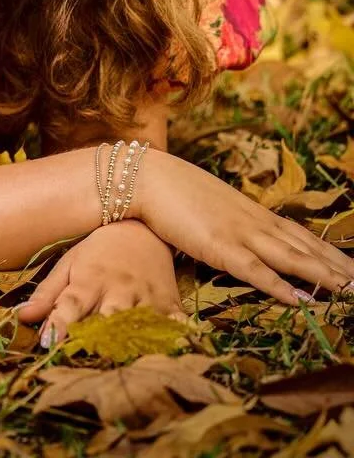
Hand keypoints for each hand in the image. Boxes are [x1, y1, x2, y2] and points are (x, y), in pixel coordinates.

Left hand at [17, 220, 182, 347]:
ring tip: (118, 362)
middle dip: (96, 339)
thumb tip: (21, 317)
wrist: (142, 230)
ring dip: (129, 344)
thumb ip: (47, 293)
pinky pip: (174, 327)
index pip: (71, 304)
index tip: (47, 344)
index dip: (60, 324)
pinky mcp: (172, 306)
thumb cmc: (98, 252)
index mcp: (89, 280)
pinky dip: (172, 340)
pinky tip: (167, 353)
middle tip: (83, 358)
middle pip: (107, 319)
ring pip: (140, 325)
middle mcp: (119, 289)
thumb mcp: (68, 264)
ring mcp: (147, 298)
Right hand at [132, 148, 353, 305]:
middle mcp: (253, 221)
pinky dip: (279, 286)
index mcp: (250, 211)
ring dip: (324, 276)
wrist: (143, 176)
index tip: (350, 265)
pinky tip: (300, 300)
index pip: (300, 233)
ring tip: (350, 292)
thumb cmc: (168, 190)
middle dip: (338, 267)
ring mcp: (239, 233)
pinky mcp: (219, 246)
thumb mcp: (206, 203)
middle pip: (306, 247)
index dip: (328, 251)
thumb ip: (224, 219)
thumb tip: (231, 232)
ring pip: (292, 258)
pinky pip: (255, 271)